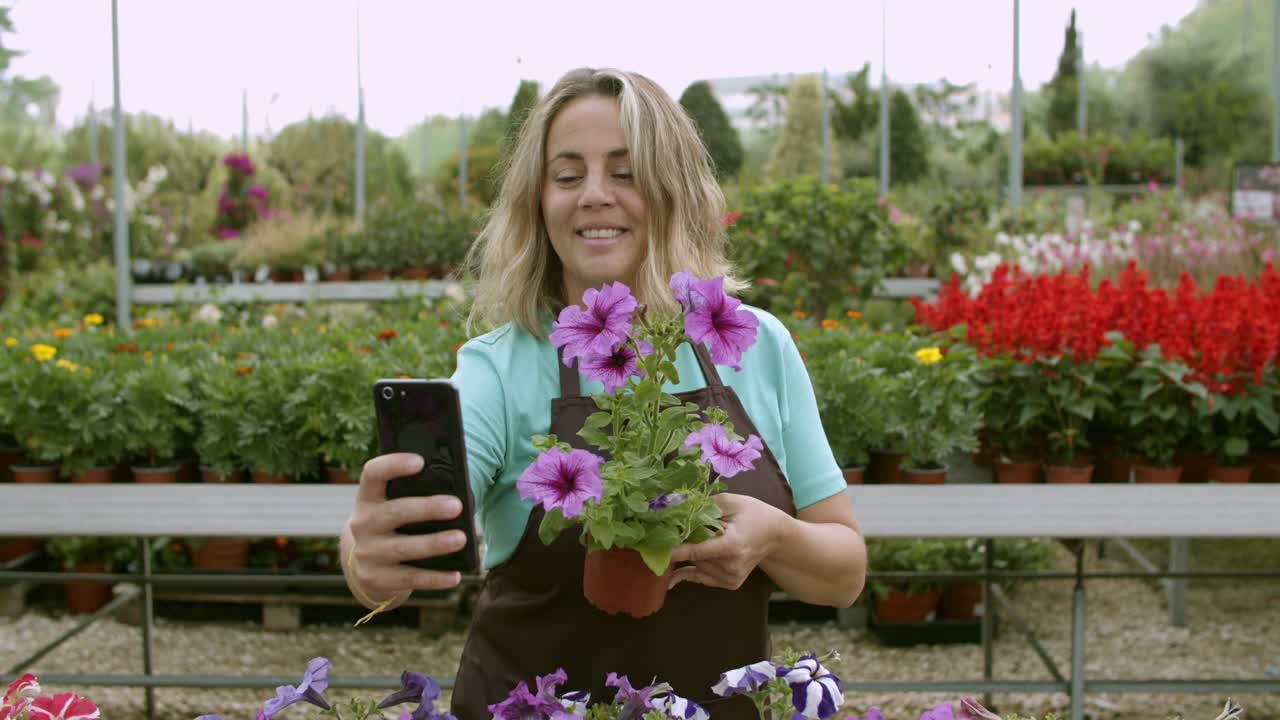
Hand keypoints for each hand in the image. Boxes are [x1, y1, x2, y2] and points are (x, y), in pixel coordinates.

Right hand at [344, 452, 467, 604]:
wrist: (364, 567)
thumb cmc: (392, 526)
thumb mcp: (392, 507)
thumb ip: (414, 496)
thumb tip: (457, 491)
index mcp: (368, 499)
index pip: (373, 474)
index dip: (393, 465)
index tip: (420, 461)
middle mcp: (363, 524)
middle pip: (395, 512)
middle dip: (427, 508)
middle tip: (456, 505)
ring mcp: (368, 553)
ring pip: (404, 548)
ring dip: (434, 544)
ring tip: (461, 538)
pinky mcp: (378, 579)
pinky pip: (410, 578)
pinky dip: (435, 578)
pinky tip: (455, 576)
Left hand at [668, 493, 790, 590]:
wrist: (776, 535)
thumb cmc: (753, 514)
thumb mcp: (730, 502)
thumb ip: (704, 506)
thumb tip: (676, 508)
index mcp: (732, 546)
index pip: (697, 551)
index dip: (674, 551)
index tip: (654, 550)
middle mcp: (731, 566)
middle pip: (695, 557)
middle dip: (685, 544)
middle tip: (679, 530)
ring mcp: (731, 578)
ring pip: (697, 566)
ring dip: (693, 554)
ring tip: (706, 538)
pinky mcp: (730, 583)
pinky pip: (701, 577)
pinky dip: (689, 570)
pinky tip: (674, 572)